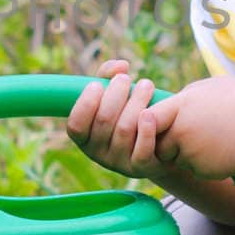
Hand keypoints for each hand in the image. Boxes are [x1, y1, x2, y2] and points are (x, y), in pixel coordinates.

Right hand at [66, 60, 171, 181]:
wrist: (159, 142)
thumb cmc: (128, 112)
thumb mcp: (113, 95)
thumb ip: (108, 75)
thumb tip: (121, 66)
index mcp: (85, 138)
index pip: (76, 126)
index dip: (85, 104)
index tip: (96, 85)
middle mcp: (98, 154)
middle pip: (103, 121)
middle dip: (115, 94)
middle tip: (125, 79)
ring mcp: (119, 164)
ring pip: (124, 129)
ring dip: (136, 101)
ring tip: (146, 84)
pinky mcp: (141, 168)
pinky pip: (142, 150)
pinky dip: (146, 129)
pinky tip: (150, 112)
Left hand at [144, 77, 234, 179]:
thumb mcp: (215, 88)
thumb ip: (188, 96)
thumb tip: (172, 101)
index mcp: (183, 104)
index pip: (149, 116)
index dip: (152, 122)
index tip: (164, 123)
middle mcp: (182, 128)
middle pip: (158, 142)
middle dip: (168, 142)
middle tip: (194, 135)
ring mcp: (192, 150)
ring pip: (176, 158)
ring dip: (187, 155)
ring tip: (215, 141)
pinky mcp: (203, 169)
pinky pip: (194, 169)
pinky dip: (204, 165)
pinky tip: (224, 153)